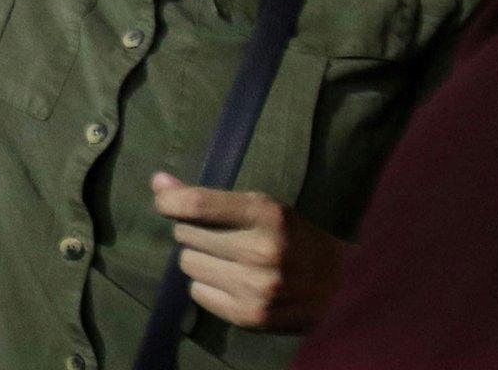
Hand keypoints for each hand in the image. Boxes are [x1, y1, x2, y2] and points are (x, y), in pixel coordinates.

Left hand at [152, 172, 349, 331]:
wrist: (340, 286)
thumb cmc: (293, 237)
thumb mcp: (261, 206)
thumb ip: (208, 196)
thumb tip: (158, 181)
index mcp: (268, 215)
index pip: (197, 205)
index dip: (169, 201)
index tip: (165, 202)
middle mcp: (262, 252)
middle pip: (186, 234)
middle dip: (194, 231)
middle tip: (221, 236)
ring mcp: (257, 287)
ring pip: (188, 263)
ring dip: (201, 258)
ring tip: (230, 259)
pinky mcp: (250, 315)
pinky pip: (197, 293)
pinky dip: (208, 286)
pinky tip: (233, 282)